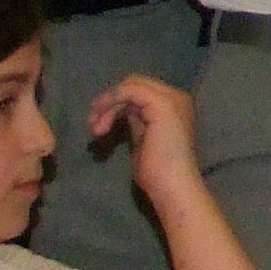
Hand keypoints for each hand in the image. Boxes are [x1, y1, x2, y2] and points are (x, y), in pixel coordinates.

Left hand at [88, 73, 204, 211]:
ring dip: (108, 104)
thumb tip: (123, 112)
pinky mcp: (162, 104)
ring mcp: (171, 99)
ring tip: (96, 129)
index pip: (141, 92)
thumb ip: (138, 122)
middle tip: (94, 126)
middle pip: (135, 84)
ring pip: (131, 86)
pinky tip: (101, 122)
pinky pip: (130, 90)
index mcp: (175, 106)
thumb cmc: (157, 172)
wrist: (172, 185)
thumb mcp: (144, 139)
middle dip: (109, 101)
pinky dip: (112, 100)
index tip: (98, 125)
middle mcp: (176, 97)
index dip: (117, 103)